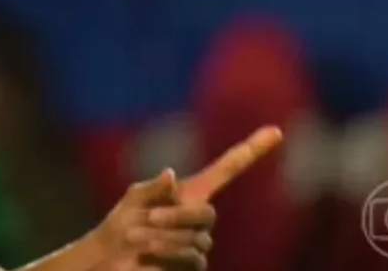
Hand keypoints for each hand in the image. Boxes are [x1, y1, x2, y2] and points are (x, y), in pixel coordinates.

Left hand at [92, 126, 282, 270]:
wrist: (112, 258)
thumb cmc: (121, 225)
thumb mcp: (133, 200)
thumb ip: (153, 188)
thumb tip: (172, 173)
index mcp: (190, 193)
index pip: (228, 169)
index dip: (251, 150)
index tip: (275, 131)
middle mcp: (200, 217)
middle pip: (207, 213)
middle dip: (177, 216)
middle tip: (149, 218)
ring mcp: (200, 243)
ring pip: (196, 239)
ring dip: (161, 238)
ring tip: (137, 238)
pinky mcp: (194, 266)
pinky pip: (192, 259)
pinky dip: (166, 255)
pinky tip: (148, 255)